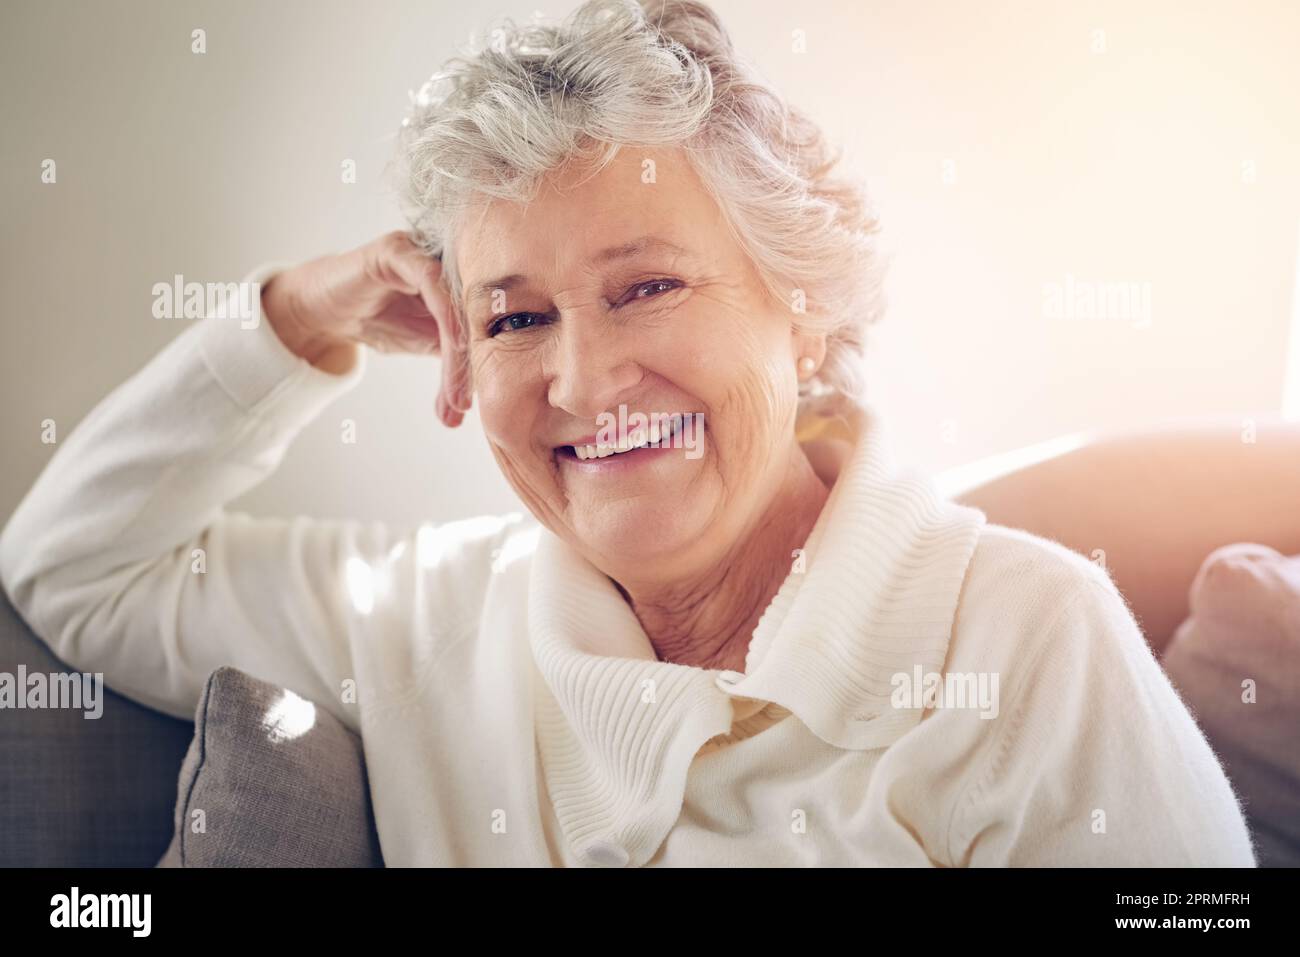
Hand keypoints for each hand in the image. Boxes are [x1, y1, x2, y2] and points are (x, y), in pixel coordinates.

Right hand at [261, 231, 471, 426]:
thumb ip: (458, 360)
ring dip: (459, 349)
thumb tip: (480, 400)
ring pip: (457, 301)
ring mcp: (426, 251)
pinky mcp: (399, 248)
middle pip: (477, 312)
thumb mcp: (428, 345)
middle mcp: (451, 261)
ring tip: (455, 390)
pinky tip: (452, 345)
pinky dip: (446, 314)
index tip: (473, 406)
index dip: (486, 365)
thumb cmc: (381, 320)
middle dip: (470, 364)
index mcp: (468, 282)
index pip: (489, 323)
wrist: (323, 309)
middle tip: (462, 405)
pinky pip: (432, 280)